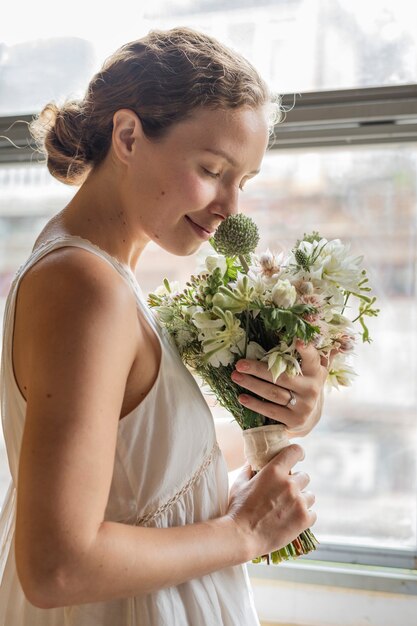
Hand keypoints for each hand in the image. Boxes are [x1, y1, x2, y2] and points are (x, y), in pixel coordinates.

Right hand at [226, 444, 315, 558]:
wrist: (242, 536)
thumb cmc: (238, 509)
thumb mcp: (240, 484)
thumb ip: (248, 469)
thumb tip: (252, 461)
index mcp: (274, 471)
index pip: (295, 451)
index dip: (298, 453)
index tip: (298, 457)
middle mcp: (289, 484)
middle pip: (304, 476)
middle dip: (297, 483)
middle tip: (286, 493)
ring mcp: (299, 502)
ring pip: (310, 495)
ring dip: (302, 500)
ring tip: (289, 509)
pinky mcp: (304, 519)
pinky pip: (312, 513)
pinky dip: (305, 516)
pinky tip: (293, 520)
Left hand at [231, 341, 337, 437]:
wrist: (309, 419)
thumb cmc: (304, 386)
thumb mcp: (312, 370)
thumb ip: (312, 352)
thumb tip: (311, 321)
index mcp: (315, 372)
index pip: (312, 358)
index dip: (306, 349)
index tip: (298, 340)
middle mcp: (312, 389)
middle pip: (282, 376)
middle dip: (258, 369)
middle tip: (239, 363)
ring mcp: (304, 406)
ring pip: (273, 393)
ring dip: (251, 384)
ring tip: (236, 376)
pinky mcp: (294, 421)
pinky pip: (270, 411)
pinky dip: (255, 404)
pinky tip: (242, 397)